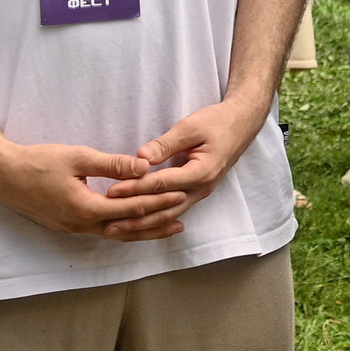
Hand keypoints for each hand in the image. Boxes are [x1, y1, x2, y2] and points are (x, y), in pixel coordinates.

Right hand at [0, 139, 178, 238]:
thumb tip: (144, 167)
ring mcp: (73, 229)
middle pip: (127, 229)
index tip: (179, 194)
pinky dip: (123, 228)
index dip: (157, 201)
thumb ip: (112, 164)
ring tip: (167, 227)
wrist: (2, 175)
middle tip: (181, 218)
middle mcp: (81, 225)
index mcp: (85, 209)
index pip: (130, 208)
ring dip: (141, 230)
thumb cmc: (38, 162)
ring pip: (115, 233)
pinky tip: (133, 223)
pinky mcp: (67, 226)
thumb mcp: (78, 156)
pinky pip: (102, 231)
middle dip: (155, 224)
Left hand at [100, 95, 271, 240]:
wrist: (242, 124)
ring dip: (143, 223)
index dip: (135, 188)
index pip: (161, 185)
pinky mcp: (196, 192)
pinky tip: (139, 223)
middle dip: (135, 215)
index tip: (111, 191)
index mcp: (201, 172)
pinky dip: (154, 218)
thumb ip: (165, 144)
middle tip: (107, 220)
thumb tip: (140, 158)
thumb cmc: (217, 122)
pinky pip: (173, 211)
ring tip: (118, 228)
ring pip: (168, 215)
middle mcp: (202, 189)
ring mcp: (200, 193)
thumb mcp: (190, 127)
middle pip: (163, 209)